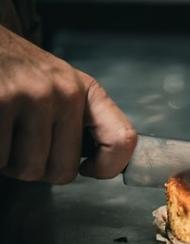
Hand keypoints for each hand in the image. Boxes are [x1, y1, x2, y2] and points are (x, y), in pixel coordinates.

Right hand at [0, 25, 136, 183]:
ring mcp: (32, 96)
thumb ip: (80, 120)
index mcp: (87, 91)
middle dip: (39, 169)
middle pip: (63, 170)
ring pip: (27, 169)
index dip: (108, 167)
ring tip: (6, 133)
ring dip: (10, 162)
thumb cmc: (20, 72)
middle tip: (26, 146)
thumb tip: (101, 165)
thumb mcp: (62, 86)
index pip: (122, 139)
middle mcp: (66, 92)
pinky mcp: (0, 99)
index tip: (89, 168)